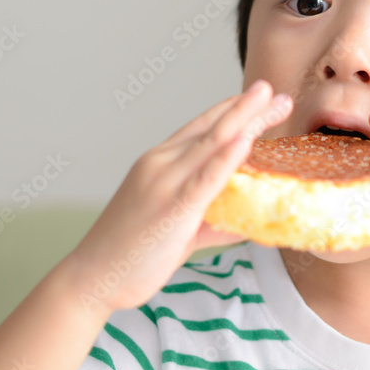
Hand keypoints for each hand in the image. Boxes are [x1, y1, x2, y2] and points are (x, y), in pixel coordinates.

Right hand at [66, 80, 291, 312]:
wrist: (92, 277)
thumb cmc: (132, 252)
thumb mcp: (176, 226)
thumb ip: (211, 218)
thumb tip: (245, 220)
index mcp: (159, 162)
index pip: (202, 126)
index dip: (232, 108)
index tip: (260, 96)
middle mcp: (160, 164)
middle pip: (213, 128)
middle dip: (248, 108)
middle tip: (278, 92)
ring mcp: (164, 183)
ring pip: (212, 144)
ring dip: (246, 121)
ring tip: (272, 103)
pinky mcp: (171, 209)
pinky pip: (204, 179)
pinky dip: (226, 158)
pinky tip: (245, 142)